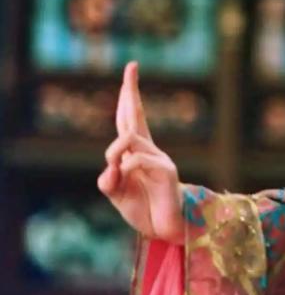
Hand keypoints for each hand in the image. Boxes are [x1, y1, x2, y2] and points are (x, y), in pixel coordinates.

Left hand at [98, 62, 184, 244]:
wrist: (165, 228)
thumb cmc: (142, 208)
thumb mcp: (116, 193)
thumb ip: (109, 179)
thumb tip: (112, 165)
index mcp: (136, 152)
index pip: (129, 118)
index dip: (129, 94)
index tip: (132, 69)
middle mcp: (148, 150)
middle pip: (134, 115)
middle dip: (131, 91)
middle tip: (132, 66)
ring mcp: (159, 158)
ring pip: (128, 141)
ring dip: (114, 154)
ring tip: (117, 175)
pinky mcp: (166, 170)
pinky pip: (136, 160)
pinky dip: (125, 169)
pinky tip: (127, 180)